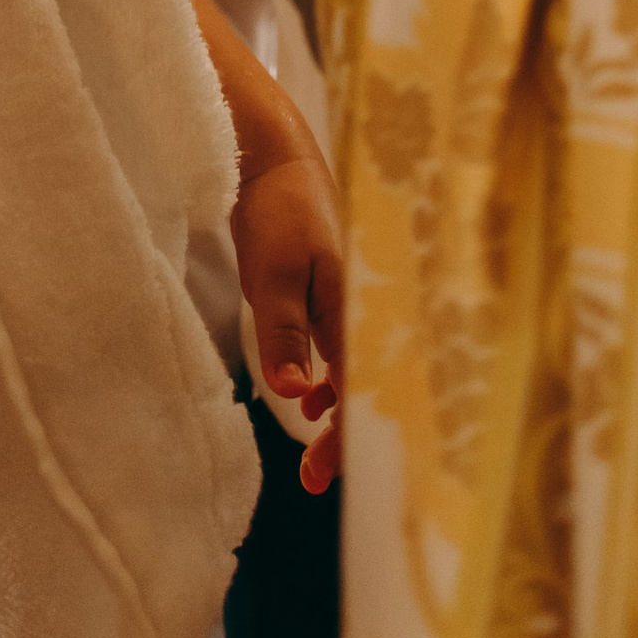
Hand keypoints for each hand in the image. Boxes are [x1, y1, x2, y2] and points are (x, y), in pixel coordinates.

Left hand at [234, 144, 344, 493]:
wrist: (275, 158)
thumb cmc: (279, 209)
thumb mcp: (273, 272)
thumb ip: (283, 331)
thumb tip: (291, 394)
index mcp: (355, 309)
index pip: (357, 388)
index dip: (343, 435)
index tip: (321, 472)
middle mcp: (359, 311)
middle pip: (364, 388)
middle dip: (345, 437)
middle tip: (314, 480)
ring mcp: (346, 303)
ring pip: (352, 374)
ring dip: (336, 414)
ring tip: (312, 456)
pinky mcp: (328, 296)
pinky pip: (338, 352)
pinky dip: (328, 384)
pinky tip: (307, 394)